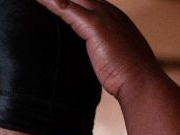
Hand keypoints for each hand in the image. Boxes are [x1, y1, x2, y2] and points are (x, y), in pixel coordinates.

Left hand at [36, 0, 160, 99]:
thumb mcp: (115, 59)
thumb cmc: (130, 77)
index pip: (89, 3)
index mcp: (115, 19)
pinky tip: (37, 0)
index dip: (73, 2)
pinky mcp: (95, 26)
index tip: (57, 4)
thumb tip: (96, 62)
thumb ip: (103, 53)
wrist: (142, 82)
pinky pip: (66, 8)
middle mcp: (110, 13)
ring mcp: (104, 17)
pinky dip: (50, 3)